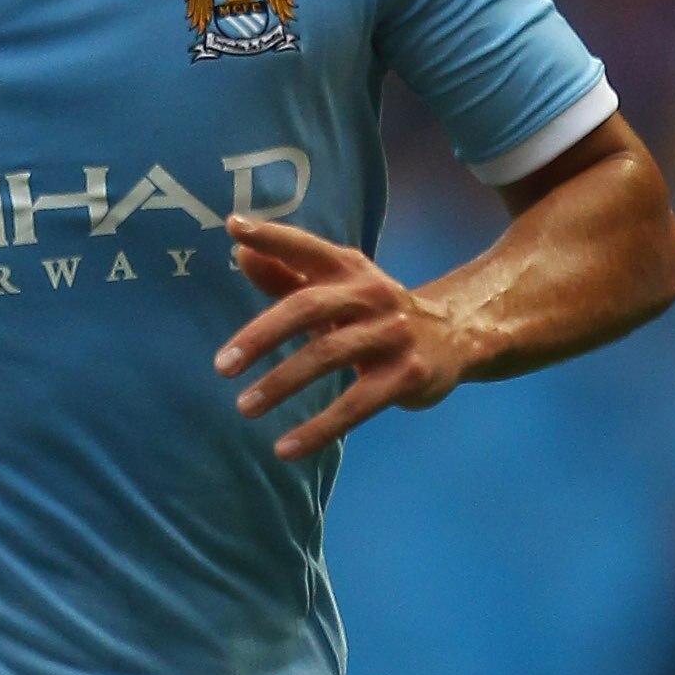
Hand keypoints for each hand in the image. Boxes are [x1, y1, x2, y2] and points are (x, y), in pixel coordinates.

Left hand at [213, 217, 468, 460]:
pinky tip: (285, 448)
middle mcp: (372, 294)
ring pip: (328, 356)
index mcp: (349, 268)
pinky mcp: (407, 375)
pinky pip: (356, 405)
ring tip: (244, 407)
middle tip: (222, 366)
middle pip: (308, 307)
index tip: (233, 226)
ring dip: (282, 383)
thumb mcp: (336, 290)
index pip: (306, 246)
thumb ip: (286, 274)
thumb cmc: (372, 313)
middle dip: (262, 336)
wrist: (452, 337)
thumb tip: (239, 251)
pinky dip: (319, 429)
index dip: (272, 235)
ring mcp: (392, 334)